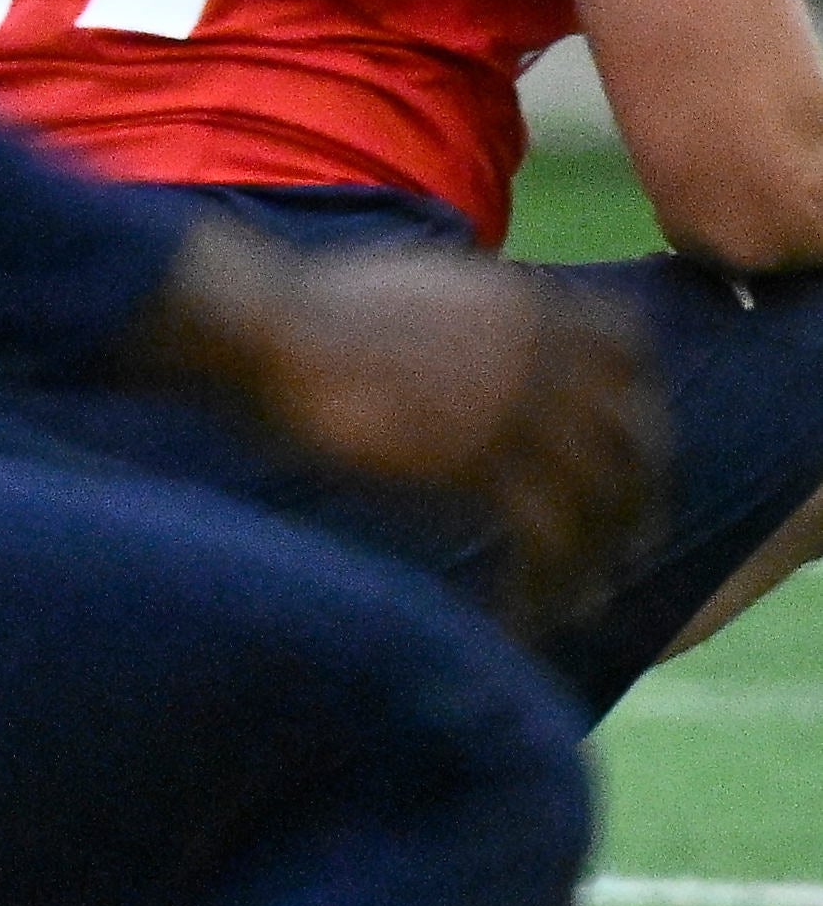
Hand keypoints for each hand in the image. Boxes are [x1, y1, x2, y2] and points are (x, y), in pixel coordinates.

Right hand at [136, 218, 665, 628]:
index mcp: (530, 304)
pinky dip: (544, 585)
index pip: (630, 350)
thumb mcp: (422, 288)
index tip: (630, 445)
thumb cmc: (311, 309)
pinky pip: (544, 538)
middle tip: (631, 542)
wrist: (266, 328)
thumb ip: (479, 315)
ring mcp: (517, 407)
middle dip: (638, 495)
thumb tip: (486, 338)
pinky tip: (529, 617)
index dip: (639, 403)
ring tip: (586, 598)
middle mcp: (543, 353)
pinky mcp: (479, 462)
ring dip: (598, 556)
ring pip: (598, 497)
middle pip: (632, 434)